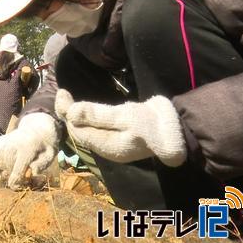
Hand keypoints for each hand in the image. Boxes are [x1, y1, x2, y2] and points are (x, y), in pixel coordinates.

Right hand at [0, 112, 60, 189]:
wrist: (38, 126)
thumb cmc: (46, 144)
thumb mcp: (51, 154)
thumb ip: (42, 164)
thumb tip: (33, 172)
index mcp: (27, 149)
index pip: (17, 170)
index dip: (16, 183)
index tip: (17, 187)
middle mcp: (13, 144)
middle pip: (10, 169)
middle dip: (17, 173)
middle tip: (27, 171)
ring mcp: (5, 142)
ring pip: (4, 165)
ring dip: (12, 167)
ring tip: (22, 161)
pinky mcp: (0, 142)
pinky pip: (0, 158)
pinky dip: (6, 160)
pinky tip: (15, 155)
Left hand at [54, 89, 186, 166]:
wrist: (180, 133)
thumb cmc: (153, 124)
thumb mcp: (125, 116)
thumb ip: (97, 115)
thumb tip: (70, 113)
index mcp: (105, 146)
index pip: (76, 129)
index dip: (66, 112)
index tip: (62, 93)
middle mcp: (106, 149)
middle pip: (80, 131)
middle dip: (70, 113)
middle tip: (63, 93)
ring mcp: (114, 146)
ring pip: (88, 131)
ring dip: (79, 116)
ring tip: (70, 99)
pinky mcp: (121, 139)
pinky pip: (98, 130)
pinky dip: (90, 119)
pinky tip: (89, 110)